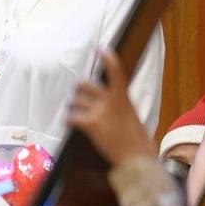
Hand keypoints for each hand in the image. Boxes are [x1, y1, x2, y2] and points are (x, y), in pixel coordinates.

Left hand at [69, 50, 153, 167]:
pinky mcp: (90, 124)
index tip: (100, 49)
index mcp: (123, 97)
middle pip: (85, 85)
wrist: (135, 156)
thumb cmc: (134, 137)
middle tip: (78, 97)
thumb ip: (117, 104)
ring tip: (77, 116)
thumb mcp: (130, 114)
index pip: (116, 73)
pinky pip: (71, 117)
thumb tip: (103, 99)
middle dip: (79, 90)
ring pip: (75, 102)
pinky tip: (71, 124)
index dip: (108, 59)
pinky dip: (68, 121)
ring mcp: (99, 112)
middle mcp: (110, 101)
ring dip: (73, 108)